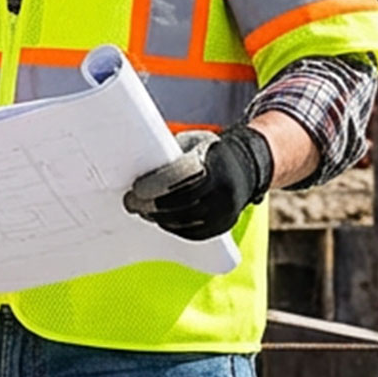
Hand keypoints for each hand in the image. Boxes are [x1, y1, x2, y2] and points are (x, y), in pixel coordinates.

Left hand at [123, 123, 273, 241]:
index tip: (136, 188)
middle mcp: (224, 189)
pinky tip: (159, 220)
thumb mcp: (192, 143)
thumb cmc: (210, 152)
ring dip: (159, 218)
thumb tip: (137, 161)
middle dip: (152, 205)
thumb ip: (170, 153)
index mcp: (215, 163)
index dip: (156, 185)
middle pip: (181, 204)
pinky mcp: (225, 225)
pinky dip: (173, 228)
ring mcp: (227, 211)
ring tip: (141, 211)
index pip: (182, 177)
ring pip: (186, 221)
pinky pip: (195, 233)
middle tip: (130, 202)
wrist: (247, 168)